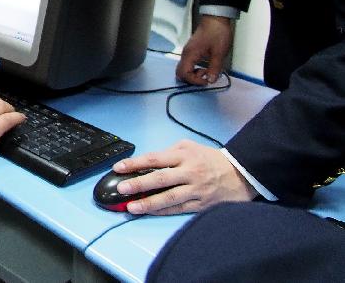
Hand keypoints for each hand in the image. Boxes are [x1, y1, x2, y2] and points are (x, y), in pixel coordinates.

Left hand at [112, 139, 257, 214]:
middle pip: (160, 178)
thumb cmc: (210, 159)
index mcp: (184, 156)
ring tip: (131, 207)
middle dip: (138, 184)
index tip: (119, 167)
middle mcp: (189, 172)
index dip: (135, 163)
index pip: (155, 159)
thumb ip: (169, 153)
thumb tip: (147, 162)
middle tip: (121, 188)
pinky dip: (163, 211)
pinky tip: (150, 213)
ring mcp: (196, 190)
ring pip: (169, 198)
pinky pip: (179, 209)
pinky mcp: (201, 205)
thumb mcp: (190, 147)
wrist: (241, 173)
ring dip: (148, 203)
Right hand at [177, 15, 233, 84]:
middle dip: (192, 79)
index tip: (207, 81)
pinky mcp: (191, 51)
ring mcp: (187, 52)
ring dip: (193, 74)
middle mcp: (186, 54)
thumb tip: (211, 80)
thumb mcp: (219, 53)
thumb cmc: (217, 33)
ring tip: (207, 71)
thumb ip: (214, 68)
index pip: (184, 74)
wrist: (215, 19)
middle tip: (205, 77)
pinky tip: (205, 67)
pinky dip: (194, 69)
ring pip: (183, 69)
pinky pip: (188, 64)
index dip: (194, 81)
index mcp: (190, 54)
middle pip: (180, 73)